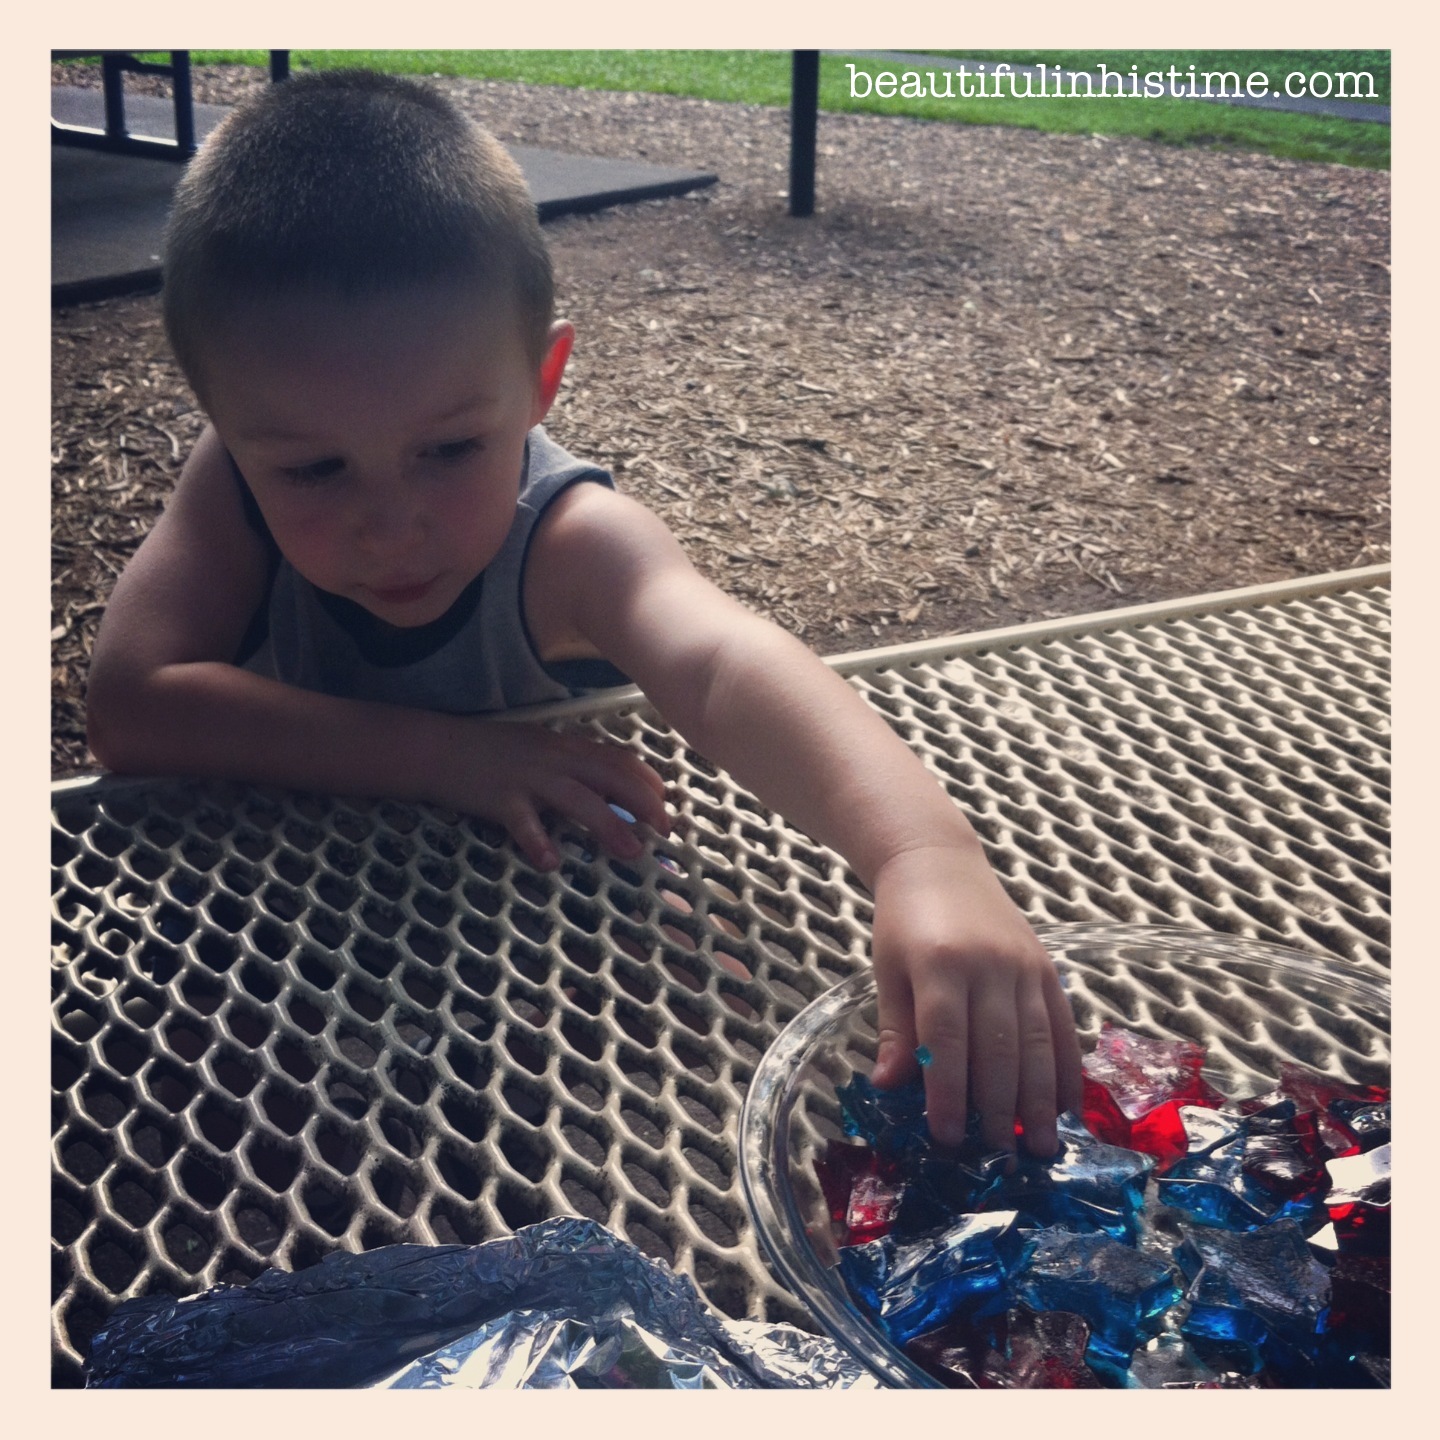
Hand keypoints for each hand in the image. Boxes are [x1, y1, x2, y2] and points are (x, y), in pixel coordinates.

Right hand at [443, 719, 669, 869]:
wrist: (438, 748)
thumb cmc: (491, 752)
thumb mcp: (539, 749)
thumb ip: (572, 765)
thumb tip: (608, 789)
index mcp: (565, 747)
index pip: (617, 759)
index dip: (646, 780)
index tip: (666, 801)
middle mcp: (553, 759)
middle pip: (609, 776)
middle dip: (642, 803)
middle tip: (664, 829)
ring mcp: (528, 778)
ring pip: (577, 799)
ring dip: (608, 825)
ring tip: (631, 851)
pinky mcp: (500, 799)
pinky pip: (524, 824)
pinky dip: (538, 842)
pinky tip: (551, 862)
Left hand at [867, 844, 1083, 1157]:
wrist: (938, 863)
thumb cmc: (903, 922)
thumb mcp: (887, 970)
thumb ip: (895, 1029)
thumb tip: (888, 1087)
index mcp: (939, 964)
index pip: (946, 1039)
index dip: (948, 1092)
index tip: (948, 1137)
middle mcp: (988, 964)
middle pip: (999, 1048)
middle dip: (1000, 1108)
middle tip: (1000, 1158)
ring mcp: (1023, 965)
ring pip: (1038, 1042)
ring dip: (1041, 1099)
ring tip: (1043, 1147)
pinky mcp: (1046, 967)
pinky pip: (1063, 1023)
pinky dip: (1068, 1068)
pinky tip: (1069, 1105)